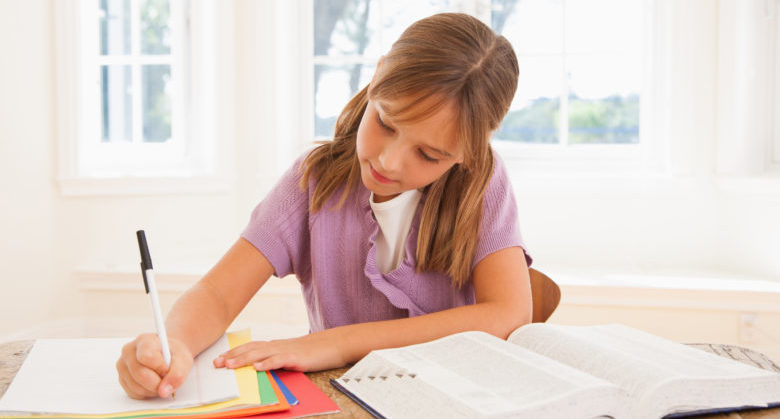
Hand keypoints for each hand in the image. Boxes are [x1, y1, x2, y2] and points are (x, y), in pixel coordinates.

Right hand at [116, 333, 193, 398]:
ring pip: (136, 386)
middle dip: (157, 383)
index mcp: (144, 340)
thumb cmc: (174, 354)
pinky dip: (146, 393)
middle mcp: (129, 351)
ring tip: (161, 381)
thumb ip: (177, 373)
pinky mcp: (122, 379)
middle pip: (139, 374)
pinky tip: (152, 385)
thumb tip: (164, 390)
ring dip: (152, 390)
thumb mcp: (183, 359)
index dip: (159, 368)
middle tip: (166, 379)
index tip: (168, 369)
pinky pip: (133, 393)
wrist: (168, 355)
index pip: (146, 357)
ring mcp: (122, 365)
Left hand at [213, 332, 344, 371]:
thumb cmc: (309, 353)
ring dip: (244, 359)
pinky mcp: (296, 357)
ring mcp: (285, 351)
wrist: (331, 345)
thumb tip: (256, 367)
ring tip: (230, 366)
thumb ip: (273, 358)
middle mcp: (276, 346)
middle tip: (217, 363)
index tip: (218, 358)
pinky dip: (267, 363)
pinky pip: (279, 360)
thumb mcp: (288, 355)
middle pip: (250, 349)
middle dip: (232, 356)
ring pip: (261, 354)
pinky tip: (258, 367)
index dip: (233, 352)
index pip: (249, 347)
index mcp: (273, 346)